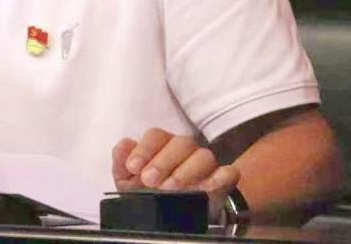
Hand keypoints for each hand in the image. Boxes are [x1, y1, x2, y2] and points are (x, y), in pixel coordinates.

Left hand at [112, 128, 239, 218]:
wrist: (176, 215)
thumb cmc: (150, 192)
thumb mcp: (129, 181)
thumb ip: (121, 162)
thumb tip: (124, 143)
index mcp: (162, 144)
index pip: (156, 135)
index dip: (144, 149)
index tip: (133, 167)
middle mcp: (184, 149)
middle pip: (180, 142)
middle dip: (163, 161)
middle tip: (150, 181)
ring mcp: (204, 164)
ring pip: (203, 155)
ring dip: (187, 170)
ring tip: (171, 188)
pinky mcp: (222, 180)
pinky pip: (229, 172)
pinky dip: (221, 177)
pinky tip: (209, 186)